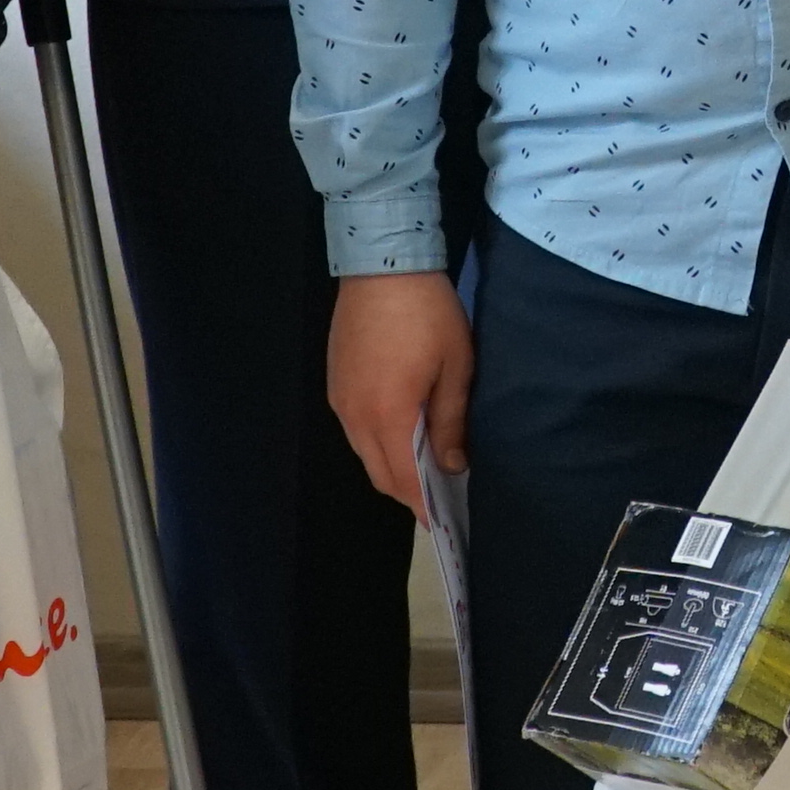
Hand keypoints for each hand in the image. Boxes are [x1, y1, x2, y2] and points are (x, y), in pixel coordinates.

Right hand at [328, 271, 472, 509]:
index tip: (442, 525)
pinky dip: (377, 444)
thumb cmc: (427, 314)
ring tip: (424, 470)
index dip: (422, 507)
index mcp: (387, 416)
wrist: (381, 263)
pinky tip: (401, 435)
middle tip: (438, 499)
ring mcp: (340, 400)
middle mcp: (354, 416)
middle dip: (407, 494)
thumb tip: (452, 465)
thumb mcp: (455, 367)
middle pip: (379, 474)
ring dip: (391, 468)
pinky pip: (355, 430)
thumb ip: (451, 422)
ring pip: (364, 453)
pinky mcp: (335, 383)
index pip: (403, 480)